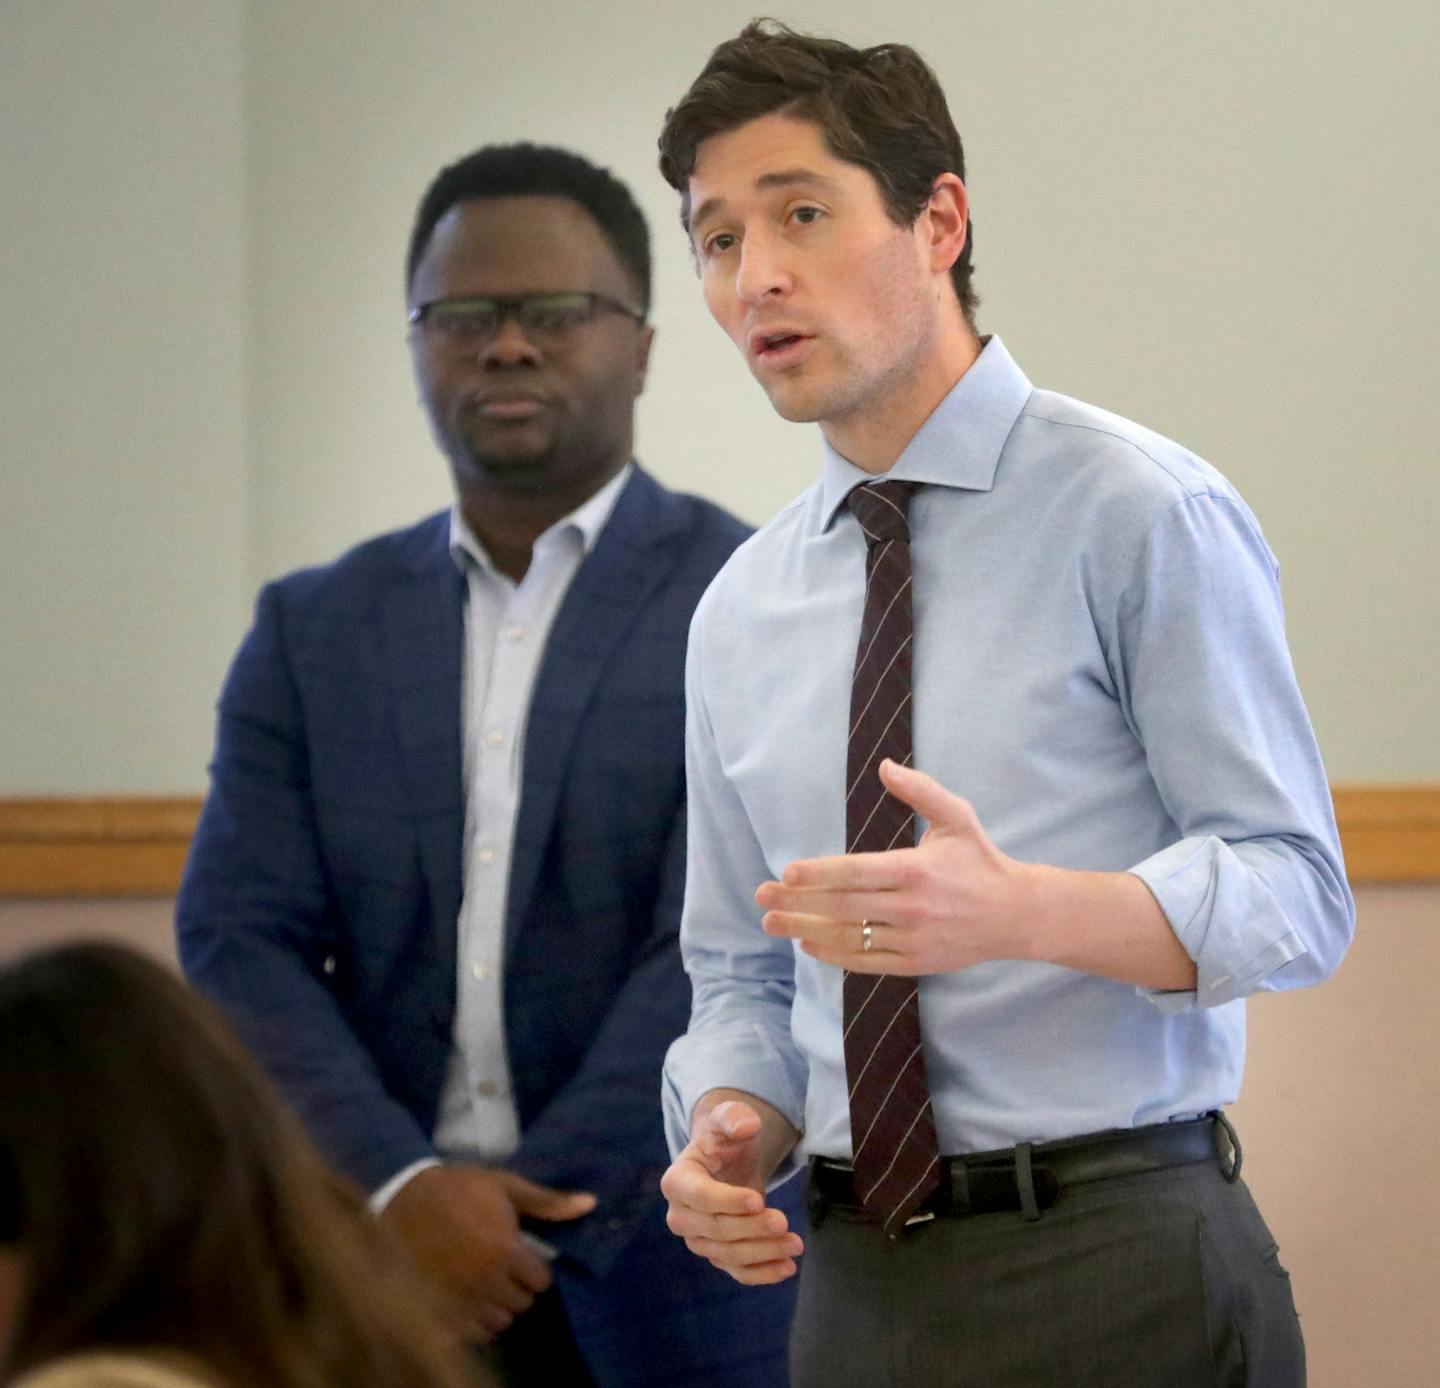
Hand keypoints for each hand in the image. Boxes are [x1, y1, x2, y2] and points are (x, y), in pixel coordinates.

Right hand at [379, 1163, 594, 1342]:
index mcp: (506, 1251)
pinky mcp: (437, 1313)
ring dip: (496, 1306)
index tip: (521, 1255)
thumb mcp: (504, 1186)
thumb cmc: (458, 1189)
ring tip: (483, 1281)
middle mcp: (486, 1282)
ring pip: (497, 1323)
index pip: (541, 1282)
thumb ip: (546, 1202)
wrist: (402, 1198)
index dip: (534, 1268)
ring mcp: (460, 1302)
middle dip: (517, 1287)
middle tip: (501, 1266)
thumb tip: (590, 1204)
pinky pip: (470, 1333)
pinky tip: (465, 1296)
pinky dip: (473, 1321)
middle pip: (521, 1304)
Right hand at [661, 1098, 803, 1284]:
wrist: (725, 1162)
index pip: (700, 1197)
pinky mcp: (717, 1255)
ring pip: (728, 1255)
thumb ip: (734, 1118)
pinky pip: (737, 1271)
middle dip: (752, 1229)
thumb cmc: (724, 1139)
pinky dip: (762, 1274)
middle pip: (715, 1230)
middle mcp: (680, 1216)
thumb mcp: (729, 1119)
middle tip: (783, 1221)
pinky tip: (787, 1268)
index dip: (728, 1201)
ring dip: (763, 1253)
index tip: (758, 1200)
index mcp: (677, 1181)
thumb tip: (744, 1126)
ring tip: (795, 1244)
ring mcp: (697, 1239)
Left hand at [755, 758, 1036, 974]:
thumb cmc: (980, 860)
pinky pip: (866, 961)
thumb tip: (884, 766)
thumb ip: (920, 790)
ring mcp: (913, 939)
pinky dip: (833, 954)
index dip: (818, 874)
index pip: (856, 873)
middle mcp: (912, 908)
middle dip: (797, 903)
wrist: (1015, 915)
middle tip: (762, 897)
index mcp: (916, 870)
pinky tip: (807, 943)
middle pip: (843, 907)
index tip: (786, 873)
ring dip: (805, 930)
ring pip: (849, 937)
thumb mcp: (956, 817)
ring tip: (772, 922)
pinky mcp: (915, 963)